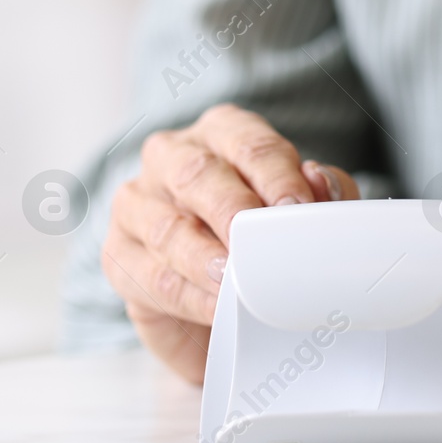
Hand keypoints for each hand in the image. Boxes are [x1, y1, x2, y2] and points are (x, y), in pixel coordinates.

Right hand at [102, 103, 359, 383]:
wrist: (219, 295)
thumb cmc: (262, 231)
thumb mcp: (299, 207)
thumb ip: (322, 191)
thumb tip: (321, 181)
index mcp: (223, 131)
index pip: (250, 144)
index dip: (276, 176)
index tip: (297, 209)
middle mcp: (172, 156)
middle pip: (198, 175)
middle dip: (233, 211)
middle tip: (260, 245)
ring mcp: (137, 203)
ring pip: (168, 227)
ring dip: (206, 259)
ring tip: (236, 283)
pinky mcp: (118, 254)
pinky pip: (151, 276)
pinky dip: (189, 297)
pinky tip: (216, 311)